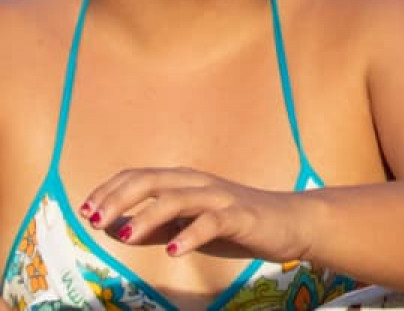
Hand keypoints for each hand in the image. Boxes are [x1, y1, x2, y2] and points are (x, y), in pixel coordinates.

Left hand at [79, 168, 310, 262]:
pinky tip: (173, 252)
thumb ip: (155, 228)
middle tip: (95, 221)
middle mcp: (199, 183)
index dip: (109, 190)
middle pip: (152, 181)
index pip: (139, 176)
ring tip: (123, 236)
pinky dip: (190, 234)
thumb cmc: (236, 224)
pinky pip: (212, 221)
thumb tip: (115, 230)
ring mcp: (221, 198)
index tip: (86, 212)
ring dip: (146, 216)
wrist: (291, 222)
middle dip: (118, 198)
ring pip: (177, 198)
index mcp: (185, 182)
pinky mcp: (241, 216)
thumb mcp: (187, 226)